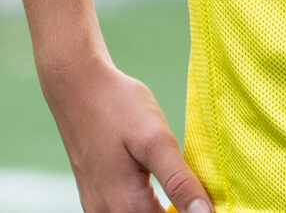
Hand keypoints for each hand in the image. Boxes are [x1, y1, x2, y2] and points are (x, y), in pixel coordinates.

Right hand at [43, 55, 212, 212]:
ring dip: (163, 210)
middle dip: (178, 211)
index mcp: (126, 207)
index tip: (208, 202)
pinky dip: (145, 206)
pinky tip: (156, 185)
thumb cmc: (117, 107)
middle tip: (196, 191)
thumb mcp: (157, 140)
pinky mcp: (95, 198)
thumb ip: (180, 181)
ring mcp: (98, 209)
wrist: (77, 85)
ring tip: (181, 188)